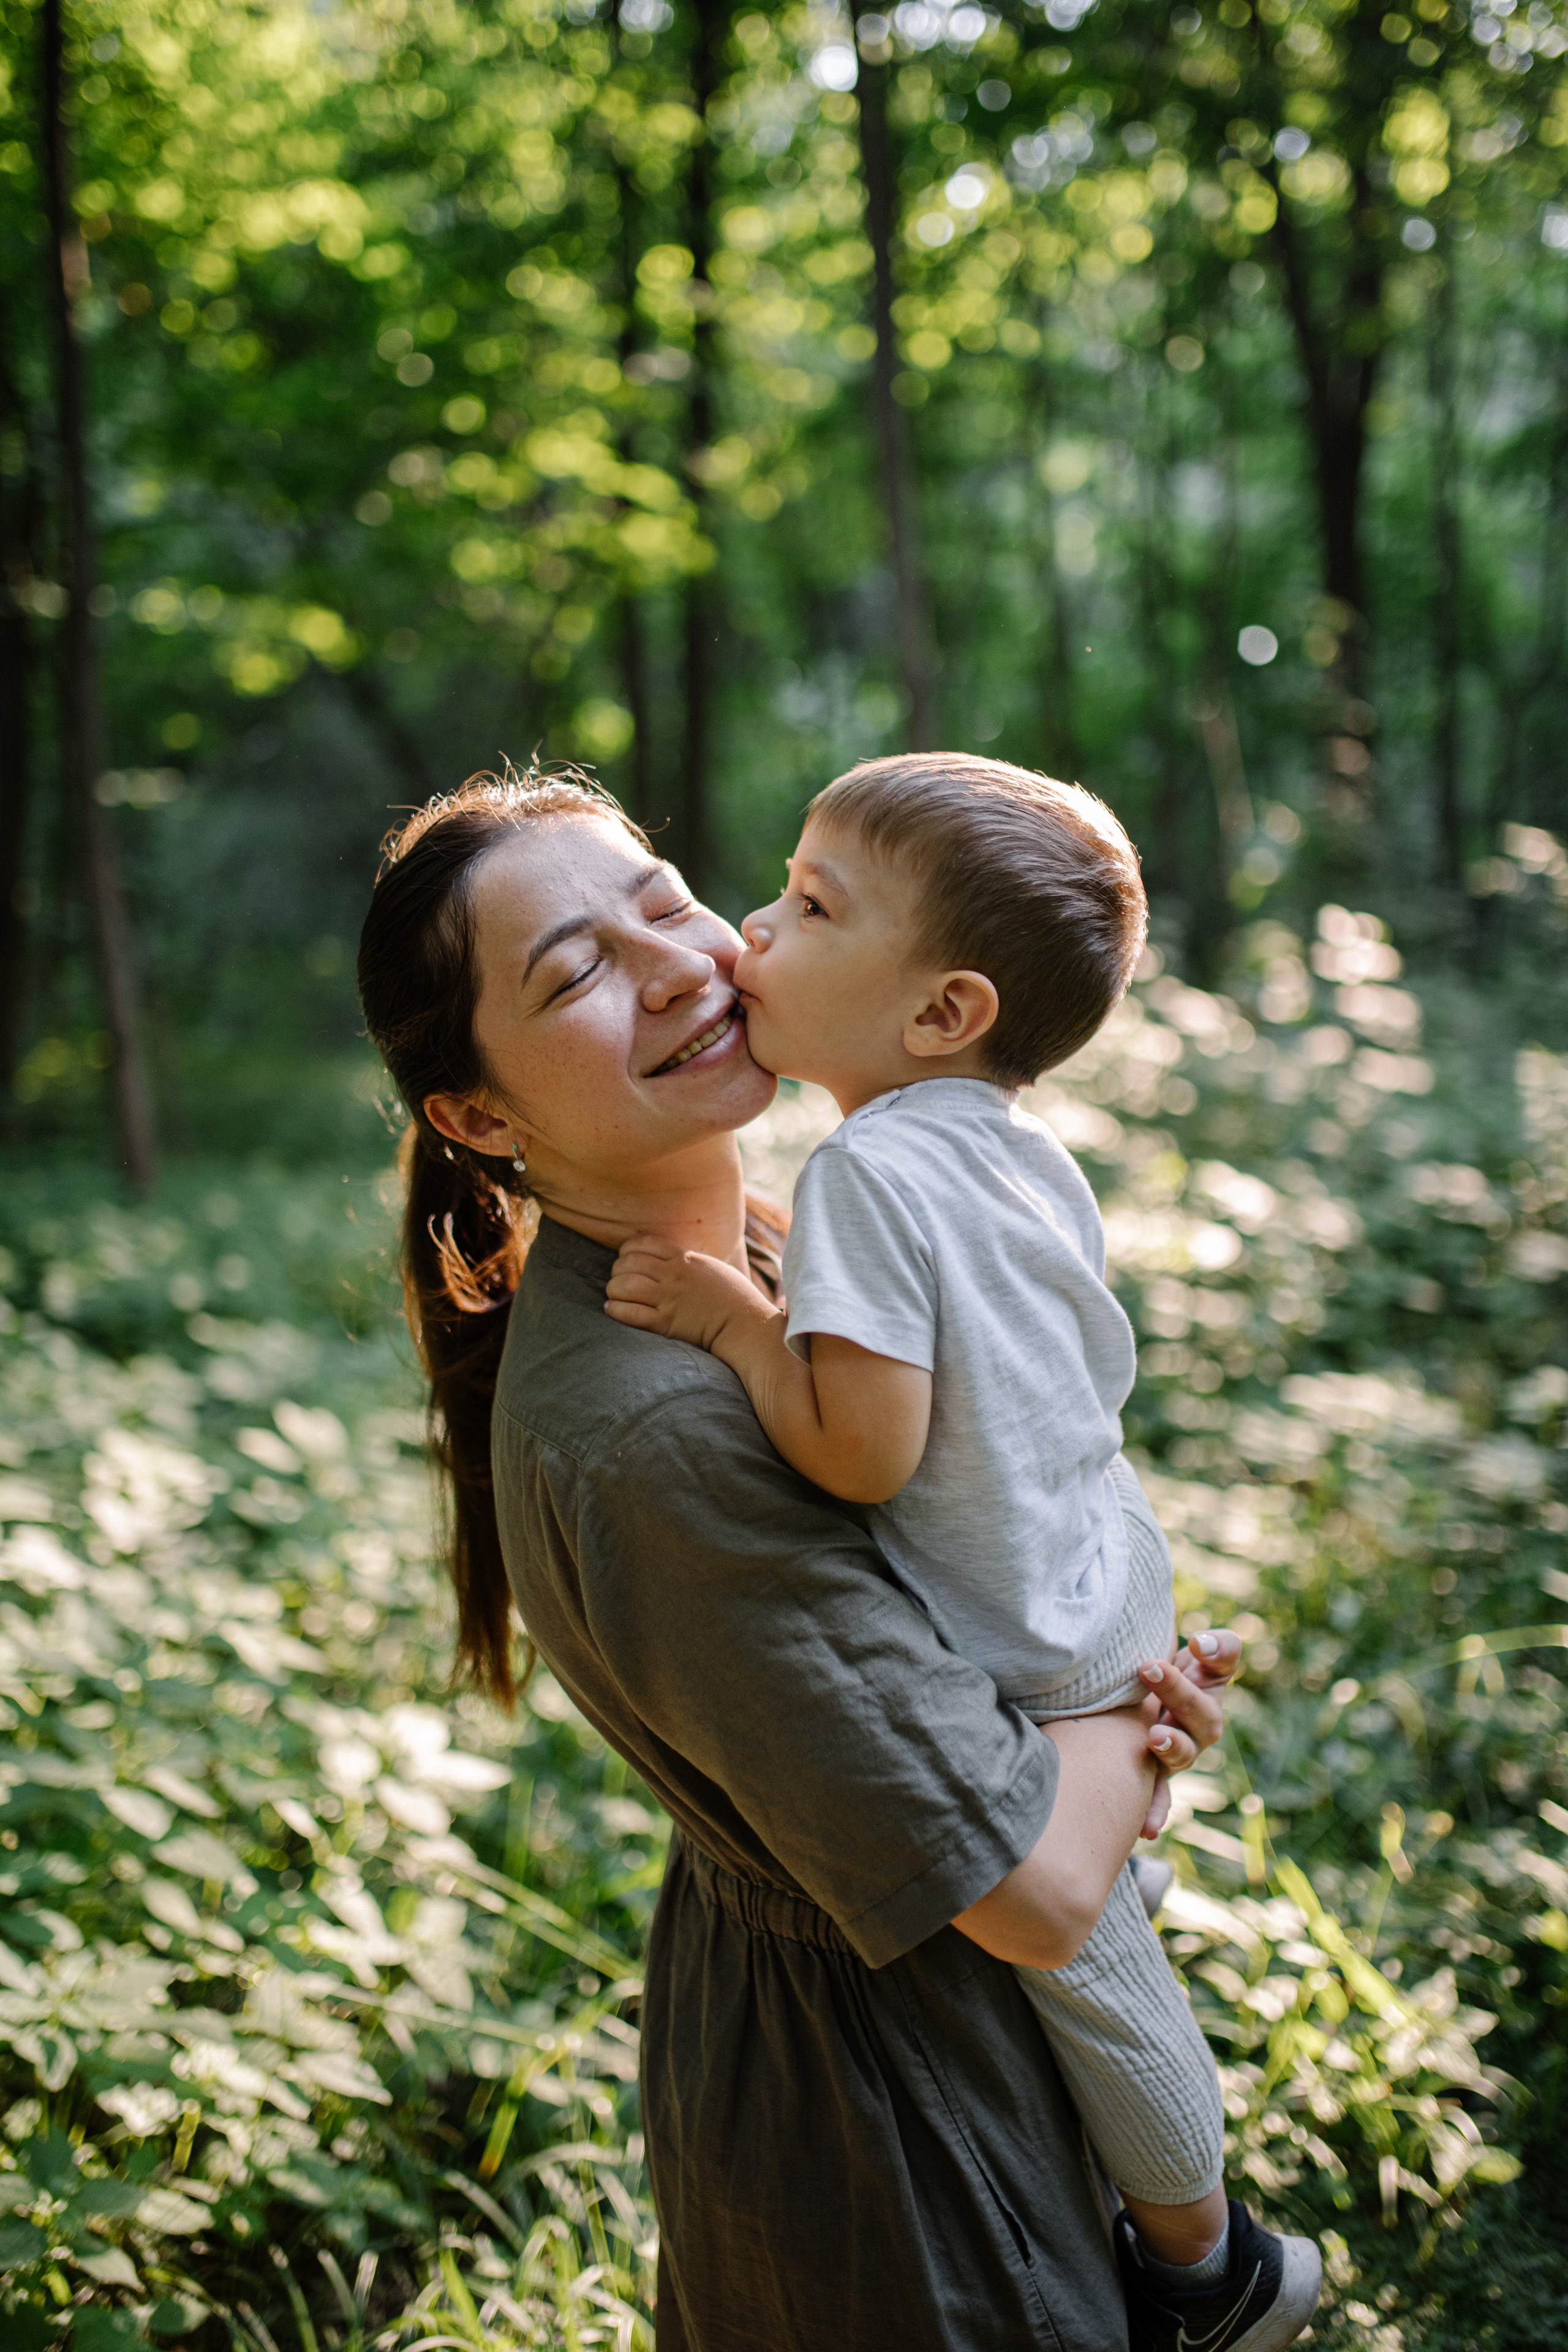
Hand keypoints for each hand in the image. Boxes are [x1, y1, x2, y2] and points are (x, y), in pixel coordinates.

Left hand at [605, 1235, 765, 1351]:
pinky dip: (615, 1309)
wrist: (747, 1326)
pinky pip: (630, 1313)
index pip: (644, 1244)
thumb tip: (673, 1258)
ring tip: (614, 1294)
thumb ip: (691, 1262)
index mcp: (686, 1259)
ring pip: (625, 1286)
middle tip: (619, 1278)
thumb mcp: (713, 1268)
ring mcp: (669, 1300)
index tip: (626, 1258)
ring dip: (614, 1289)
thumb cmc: (736, 1298)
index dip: (628, 1249)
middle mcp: (674, 1276)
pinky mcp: (666, 1324)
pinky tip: (612, 1308)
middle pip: (629, 1263)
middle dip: (618, 1269)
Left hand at [1136, 1627, 1242, 1839]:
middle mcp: (1198, 1720)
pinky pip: (1159, 1797)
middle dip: (1178, 1691)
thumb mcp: (1151, 1640)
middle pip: (1202, 1711)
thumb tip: (1197, 1643)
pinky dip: (1155, 1810)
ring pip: (1185, 1754)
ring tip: (1153, 1737)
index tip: (1195, 1641)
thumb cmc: (1140, 1667)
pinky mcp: (1155, 1776)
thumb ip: (1169, 1632)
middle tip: (1148, 1667)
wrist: (1116, 1705)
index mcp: (1203, 1681)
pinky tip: (1148, 1827)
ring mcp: (1180, 1750)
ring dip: (1172, 1745)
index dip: (1218, 1651)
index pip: (1223, 1662)